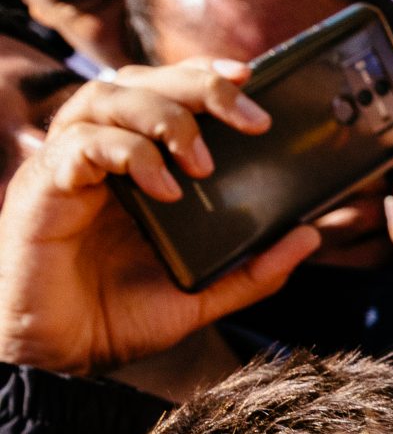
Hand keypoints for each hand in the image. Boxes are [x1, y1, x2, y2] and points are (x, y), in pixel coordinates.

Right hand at [0, 60, 320, 374]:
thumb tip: (310, 235)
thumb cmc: (118, 318)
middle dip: (198, 86)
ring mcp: (65, 167)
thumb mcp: (203, 294)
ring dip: (165, 117)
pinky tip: (165, 189)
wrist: (61, 357)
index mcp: (133, 166)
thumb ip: (256, 269)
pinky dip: (128, 153)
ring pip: (105, 97)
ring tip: (205, 164)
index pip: (162, 90)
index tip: (251, 78)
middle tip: (252, 119)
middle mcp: (96, 155)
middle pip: (138, 80)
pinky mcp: (41, 189)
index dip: (202, 75)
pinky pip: (79, 144)